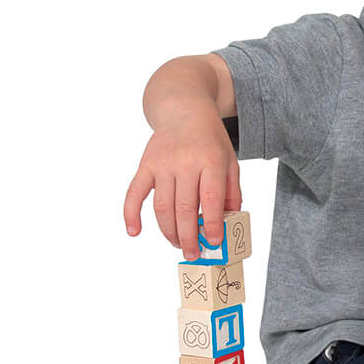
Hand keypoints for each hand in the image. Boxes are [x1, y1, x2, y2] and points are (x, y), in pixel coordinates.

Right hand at [124, 110, 240, 259]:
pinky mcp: (145, 166)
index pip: (210, 199)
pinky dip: (131, 214)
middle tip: (193, 253)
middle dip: (189, 236)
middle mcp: (185, 163)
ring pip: (162, 207)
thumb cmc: (211, 141)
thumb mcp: (231, 162)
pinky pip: (134, 193)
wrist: (184, 110)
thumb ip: (232, 192)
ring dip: (168, 231)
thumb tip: (229, 221)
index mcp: (211, 161)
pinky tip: (134, 232)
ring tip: (177, 244)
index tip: (214, 242)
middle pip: (184, 208)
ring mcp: (162, 165)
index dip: (212, 224)